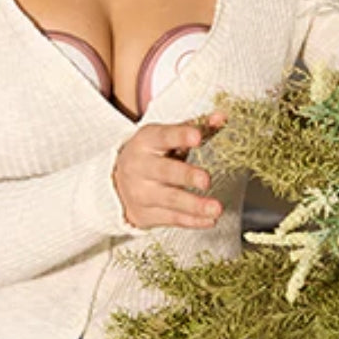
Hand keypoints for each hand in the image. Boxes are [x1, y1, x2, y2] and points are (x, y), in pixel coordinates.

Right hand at [113, 113, 225, 229]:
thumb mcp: (166, 137)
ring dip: (194, 205)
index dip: (180, 136)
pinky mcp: (145, 215)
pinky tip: (209, 220)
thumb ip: (195, 127)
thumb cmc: (151, 155)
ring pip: (170, 200)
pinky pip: (172, 219)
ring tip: (216, 208)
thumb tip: (222, 118)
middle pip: (165, 171)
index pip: (163, 136)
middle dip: (186, 175)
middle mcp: (140, 167)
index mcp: (146, 142)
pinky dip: (192, 221)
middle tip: (206, 180)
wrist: (117, 183)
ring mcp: (141, 193)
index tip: (197, 136)